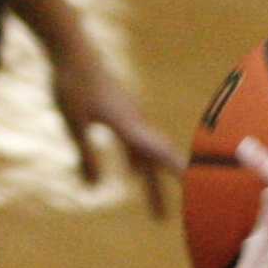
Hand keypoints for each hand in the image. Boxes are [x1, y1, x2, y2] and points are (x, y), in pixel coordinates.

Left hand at [52, 51, 183, 218]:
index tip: (196, 188)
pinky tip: (133, 173)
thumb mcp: (73, 123)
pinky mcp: (121, 113)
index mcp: (127, 124)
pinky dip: (136, 162)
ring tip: (156, 211)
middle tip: (164, 221)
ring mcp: (130, 116)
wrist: (71, 47)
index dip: (175, 171)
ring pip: (145, 155)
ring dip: (150, 182)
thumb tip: (94, 189)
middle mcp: (135, 121)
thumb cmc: (71, 83)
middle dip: (159, 192)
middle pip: (153, 162)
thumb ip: (85, 155)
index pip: (156, 153)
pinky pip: (134, 144)